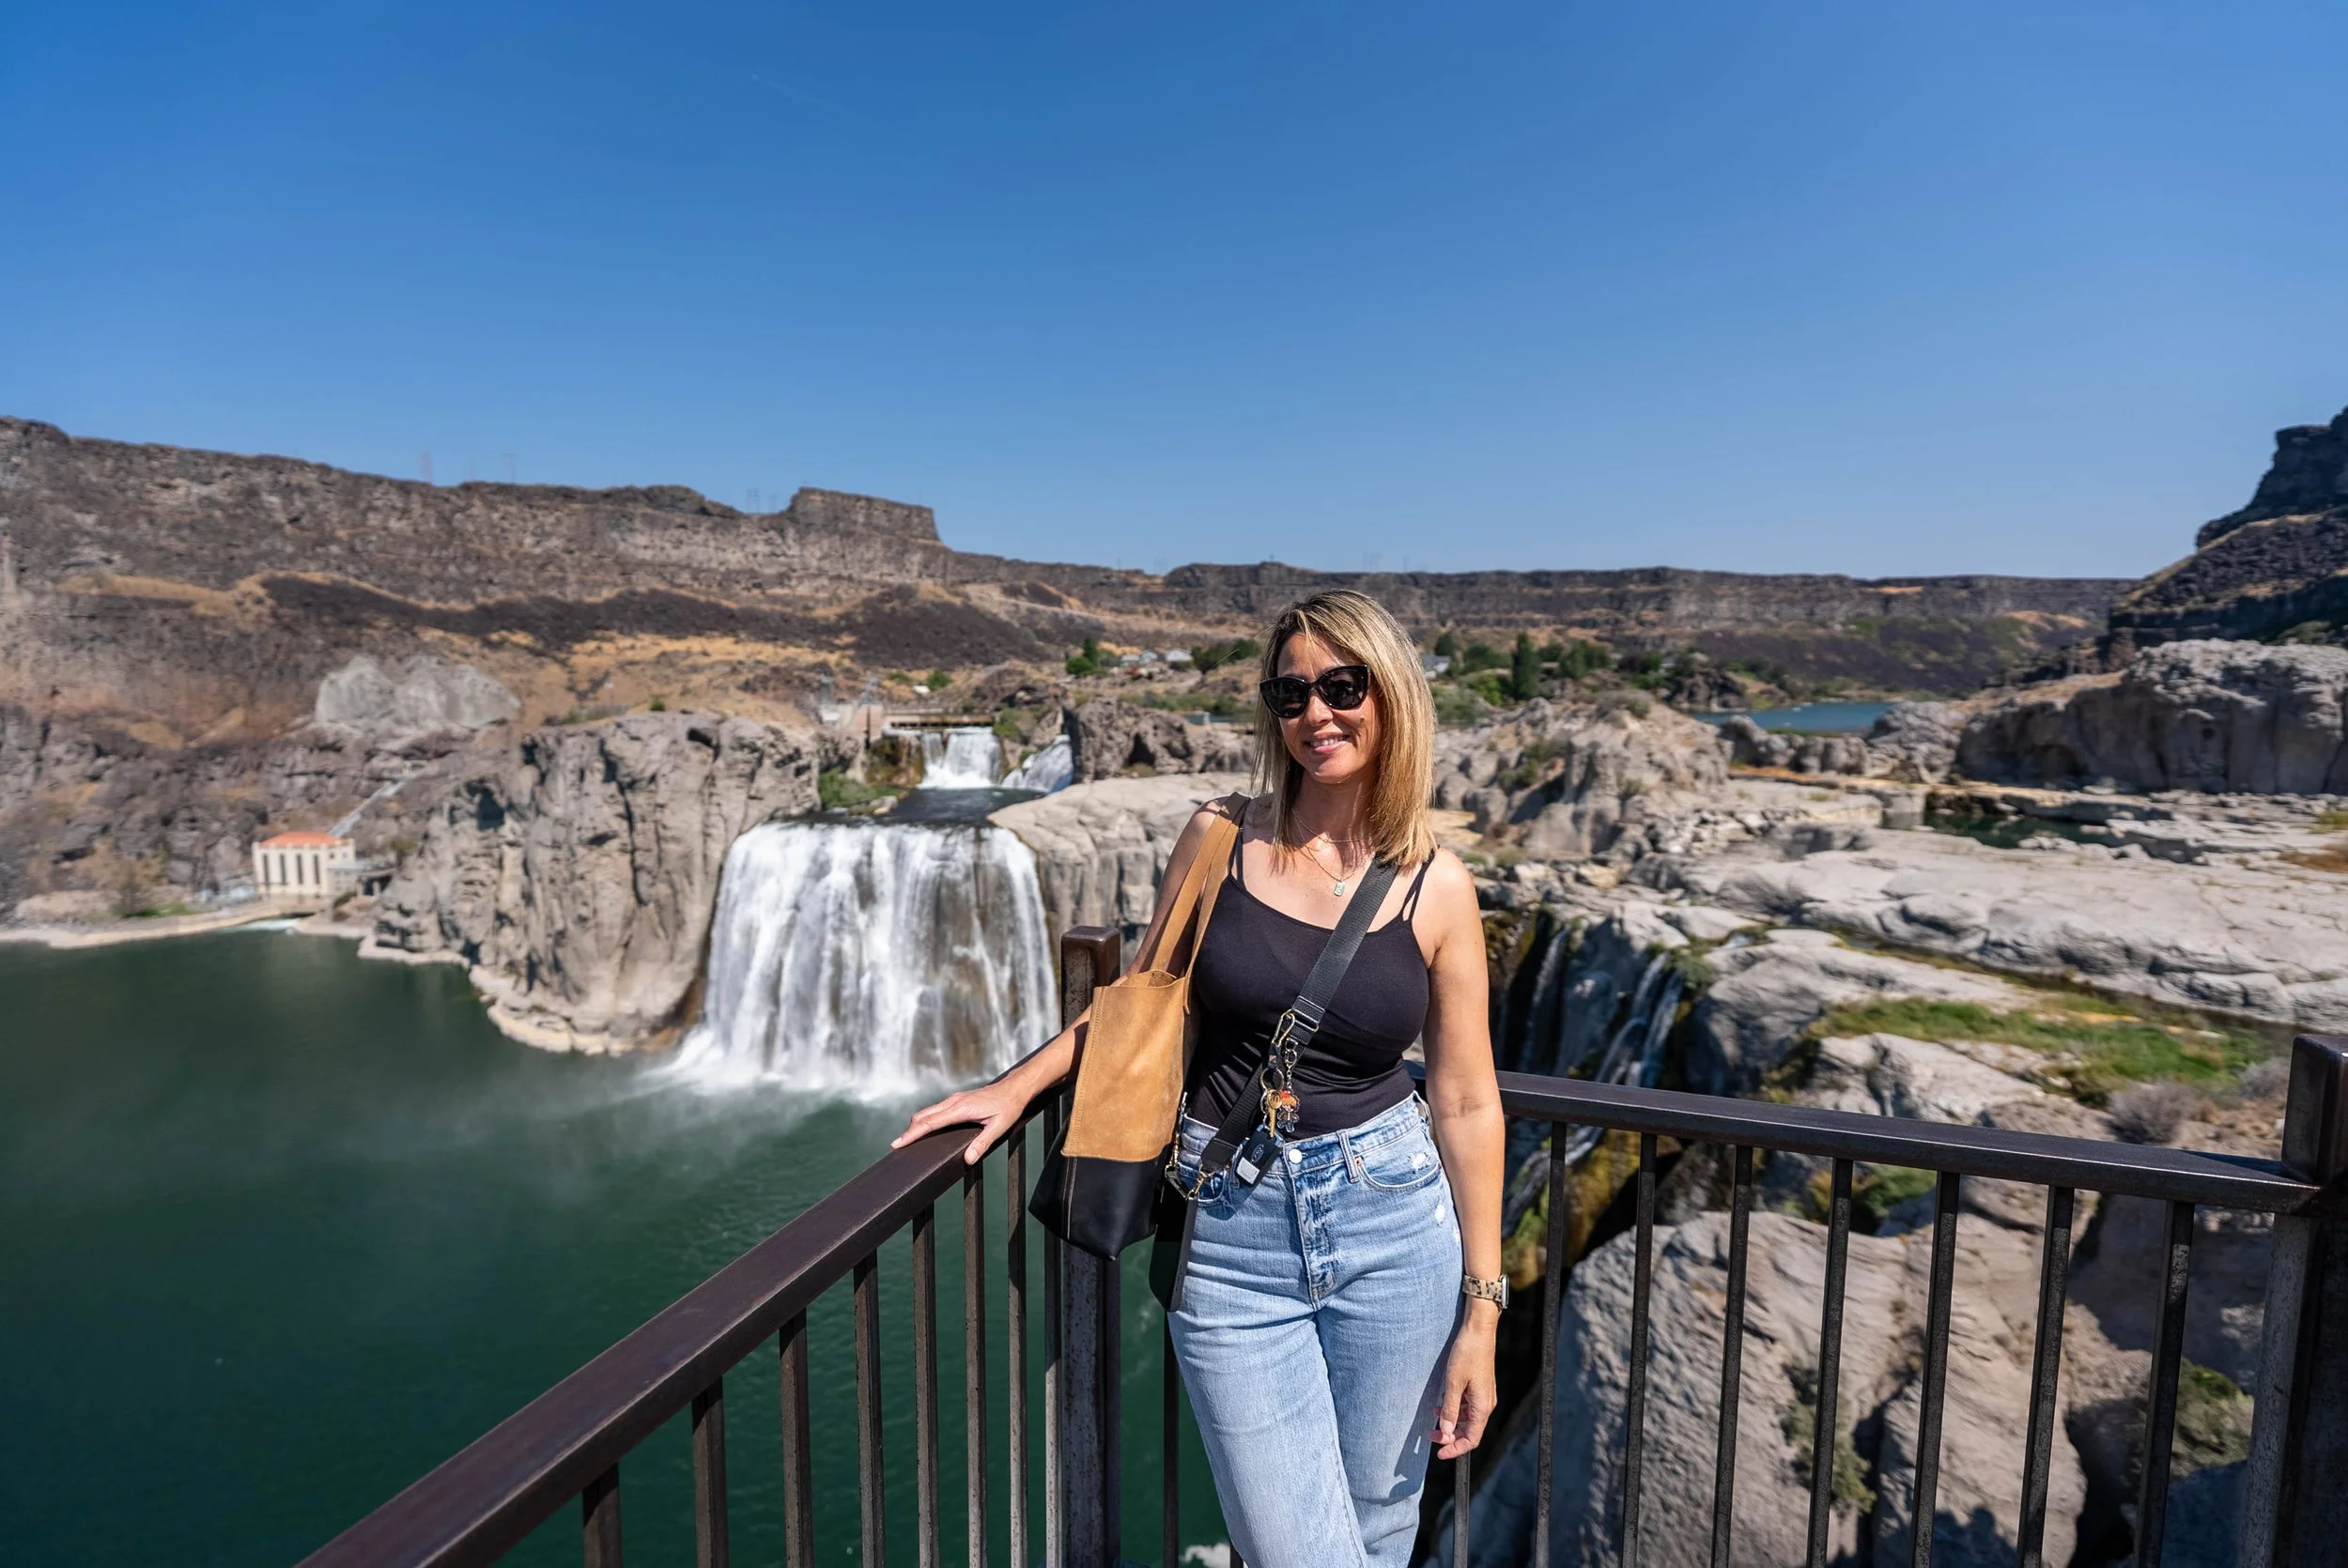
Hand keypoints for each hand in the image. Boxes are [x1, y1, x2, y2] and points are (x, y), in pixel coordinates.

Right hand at [893, 1076, 1033, 1164]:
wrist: (1014, 1088)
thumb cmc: (1008, 1107)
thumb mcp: (998, 1128)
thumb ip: (982, 1143)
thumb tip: (968, 1159)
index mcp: (960, 1109)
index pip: (930, 1123)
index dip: (912, 1134)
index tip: (898, 1143)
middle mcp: (953, 1102)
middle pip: (923, 1116)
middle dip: (909, 1131)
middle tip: (896, 1146)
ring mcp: (954, 1099)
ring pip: (928, 1111)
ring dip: (916, 1124)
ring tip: (907, 1140)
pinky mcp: (957, 1100)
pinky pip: (935, 1110)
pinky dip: (925, 1120)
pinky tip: (924, 1129)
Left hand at [1432, 1302, 1498, 1459]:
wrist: (1479, 1329)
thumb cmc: (1467, 1353)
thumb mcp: (1453, 1382)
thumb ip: (1450, 1409)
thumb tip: (1447, 1431)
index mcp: (1482, 1407)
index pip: (1471, 1439)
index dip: (1455, 1449)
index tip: (1440, 1454)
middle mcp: (1486, 1404)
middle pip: (1470, 1430)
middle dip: (1450, 1436)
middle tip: (1430, 1434)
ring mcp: (1484, 1394)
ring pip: (1468, 1418)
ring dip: (1451, 1421)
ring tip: (1432, 1417)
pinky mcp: (1480, 1385)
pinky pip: (1468, 1405)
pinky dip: (1455, 1408)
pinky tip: (1442, 1403)